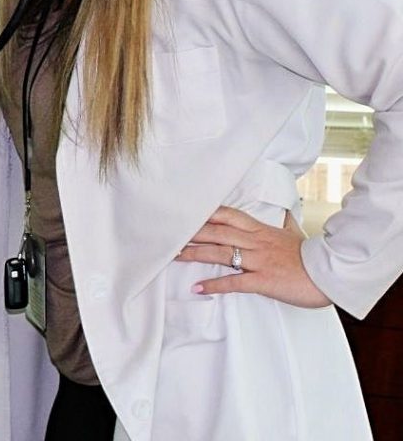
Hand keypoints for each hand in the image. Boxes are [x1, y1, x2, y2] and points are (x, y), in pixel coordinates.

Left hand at [176, 205, 330, 307]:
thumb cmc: (312, 256)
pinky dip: (214, 285)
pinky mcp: (263, 280)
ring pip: (220, 254)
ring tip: (175, 256)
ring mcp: (258, 261)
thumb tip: (284, 214)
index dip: (205, 214)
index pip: (227, 216)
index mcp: (260, 230)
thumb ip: (284, 224)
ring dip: (195, 254)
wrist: (331, 274)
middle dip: (192, 233)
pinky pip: (234, 282)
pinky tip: (198, 287)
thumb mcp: (295, 234)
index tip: (186, 213)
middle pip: (217, 233)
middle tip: (169, 233)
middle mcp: (255, 242)